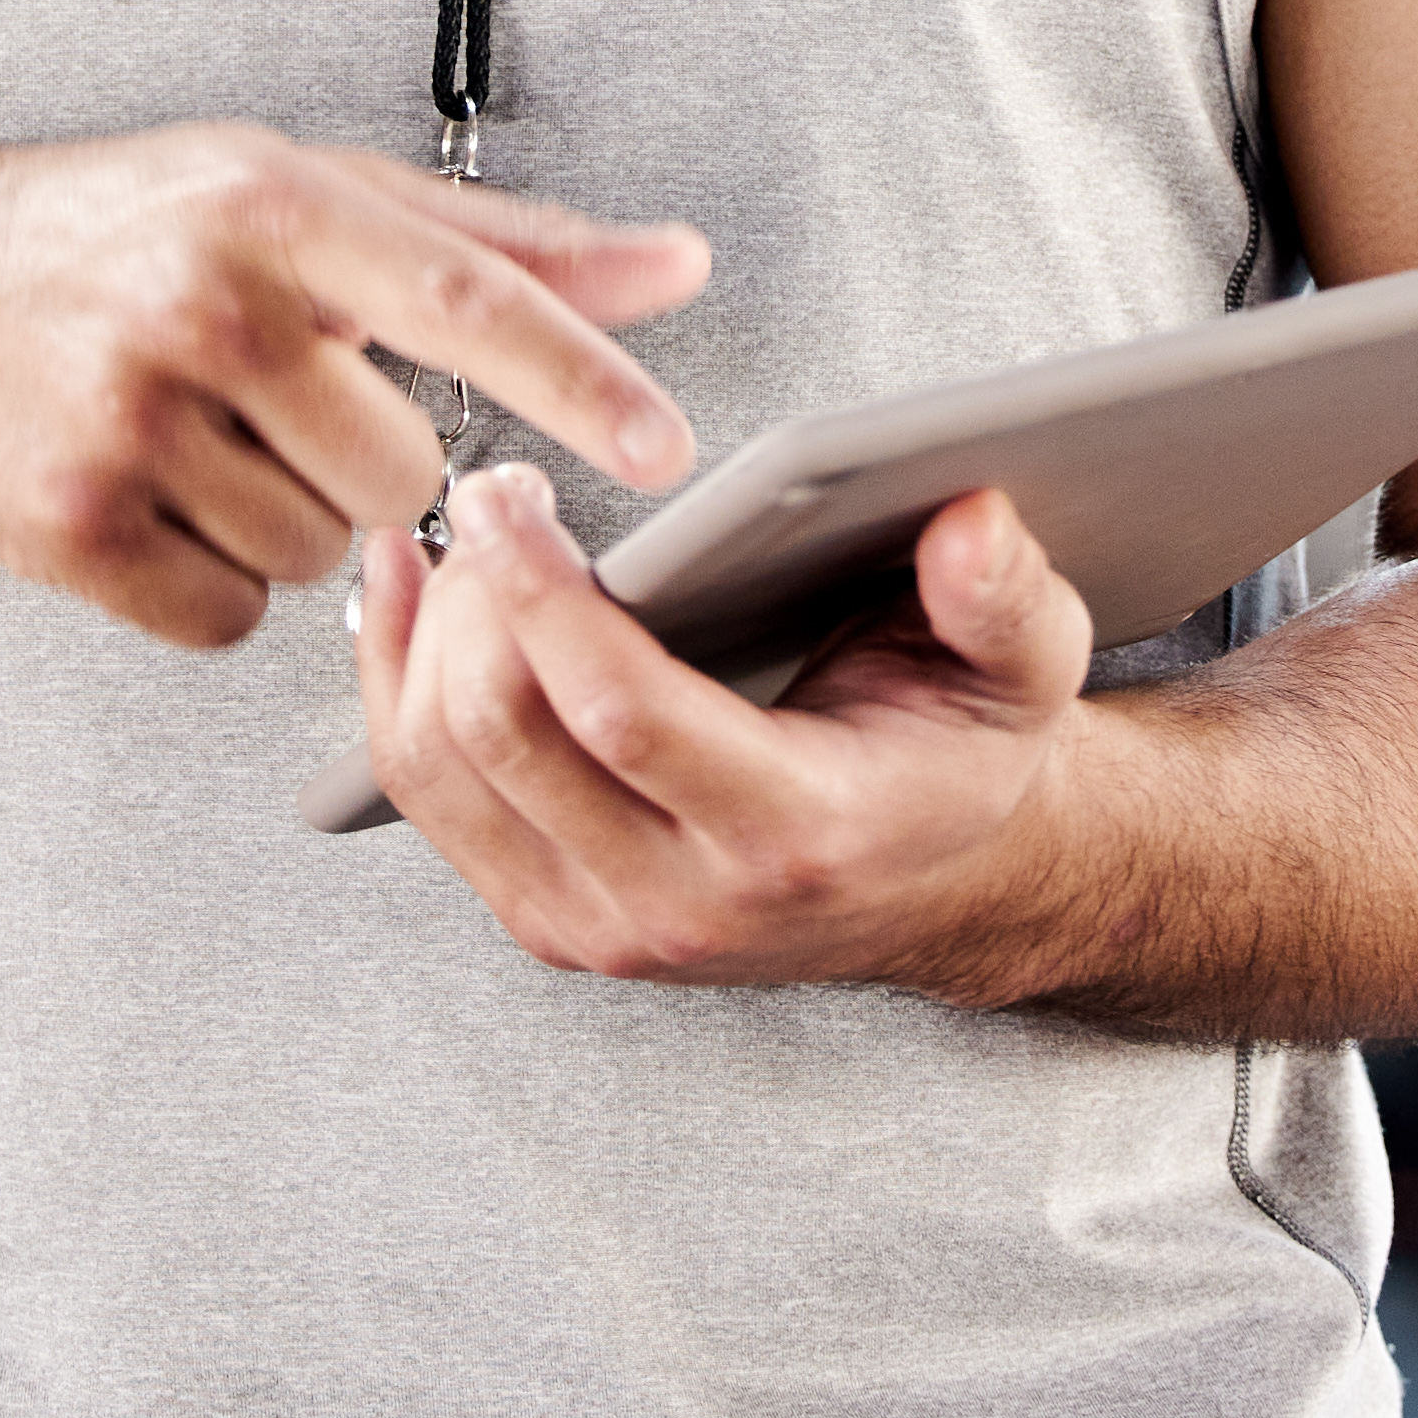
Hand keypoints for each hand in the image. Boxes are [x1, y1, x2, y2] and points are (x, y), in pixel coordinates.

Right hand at [0, 128, 703, 652]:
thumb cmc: (127, 231)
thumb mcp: (305, 193)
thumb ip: (499, 243)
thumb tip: (673, 264)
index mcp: (275, 208)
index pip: (467, 300)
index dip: (580, 379)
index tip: (664, 445)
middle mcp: (204, 305)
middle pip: (398, 472)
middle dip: (362, 462)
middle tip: (279, 404)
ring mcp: (130, 419)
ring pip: (316, 552)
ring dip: (281, 520)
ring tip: (200, 438)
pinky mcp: (72, 524)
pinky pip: (227, 617)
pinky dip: (207, 582)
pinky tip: (154, 499)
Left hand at [346, 457, 1108, 986]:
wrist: (934, 889)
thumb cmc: (958, 762)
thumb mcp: (1021, 674)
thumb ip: (1004, 598)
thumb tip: (971, 521)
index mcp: (796, 834)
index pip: (625, 717)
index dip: (545, 597)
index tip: (507, 493)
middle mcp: (684, 903)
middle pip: (505, 740)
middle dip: (473, 599)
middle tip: (492, 492)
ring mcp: (601, 926)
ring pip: (442, 773)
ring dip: (423, 641)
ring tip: (455, 538)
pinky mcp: (548, 919)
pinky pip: (428, 800)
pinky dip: (397, 690)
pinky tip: (414, 599)